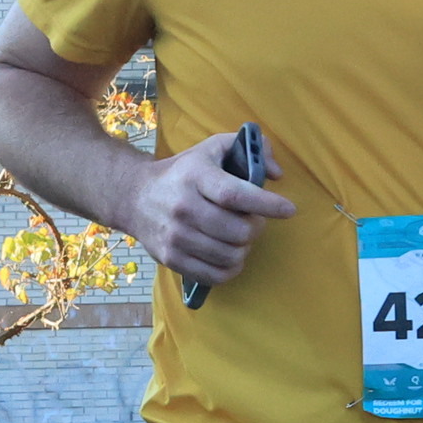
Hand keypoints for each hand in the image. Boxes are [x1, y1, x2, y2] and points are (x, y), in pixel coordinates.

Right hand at [131, 126, 294, 288]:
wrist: (134, 196)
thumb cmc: (182, 172)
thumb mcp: (212, 149)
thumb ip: (249, 148)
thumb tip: (275, 174)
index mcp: (195, 176)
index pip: (236, 195)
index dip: (267, 205)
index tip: (288, 210)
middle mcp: (183, 207)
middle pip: (237, 231)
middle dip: (256, 228)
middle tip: (253, 221)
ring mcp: (175, 236)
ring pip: (230, 256)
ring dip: (244, 249)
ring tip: (240, 237)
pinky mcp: (171, 258)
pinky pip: (214, 275)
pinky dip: (231, 269)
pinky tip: (231, 255)